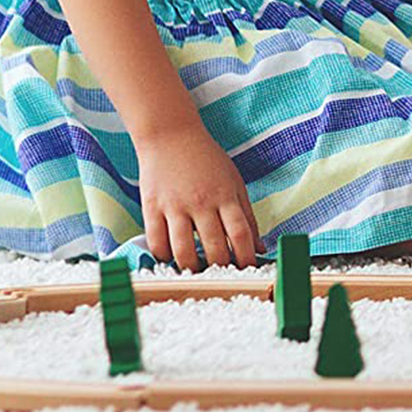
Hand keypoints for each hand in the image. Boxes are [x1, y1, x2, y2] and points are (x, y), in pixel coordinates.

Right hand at [137, 123, 260, 270]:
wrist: (171, 137)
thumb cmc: (207, 161)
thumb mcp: (234, 183)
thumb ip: (247, 215)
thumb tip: (259, 247)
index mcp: (225, 195)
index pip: (240, 232)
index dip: (246, 256)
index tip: (249, 270)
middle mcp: (201, 202)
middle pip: (214, 246)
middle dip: (221, 267)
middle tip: (222, 275)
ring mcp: (174, 206)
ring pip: (183, 250)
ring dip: (192, 267)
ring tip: (197, 271)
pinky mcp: (151, 208)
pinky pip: (156, 242)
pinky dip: (164, 256)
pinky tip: (172, 257)